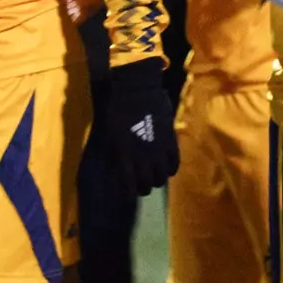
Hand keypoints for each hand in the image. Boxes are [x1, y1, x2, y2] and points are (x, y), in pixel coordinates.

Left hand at [106, 59, 178, 194]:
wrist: (135, 87)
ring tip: (155, 175)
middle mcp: (140, 156)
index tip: (128, 195)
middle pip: (146, 185)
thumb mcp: (108, 133)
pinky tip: (167, 167)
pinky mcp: (170, 140)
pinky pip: (174, 164)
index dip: (128, 194)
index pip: (127, 186)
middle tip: (141, 183)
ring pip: (161, 178)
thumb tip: (118, 168)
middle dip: (143, 186)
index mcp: (122, 155)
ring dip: (157, 179)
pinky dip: (171, 169)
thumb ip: (115, 153)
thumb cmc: (115, 107)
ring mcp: (157, 149)